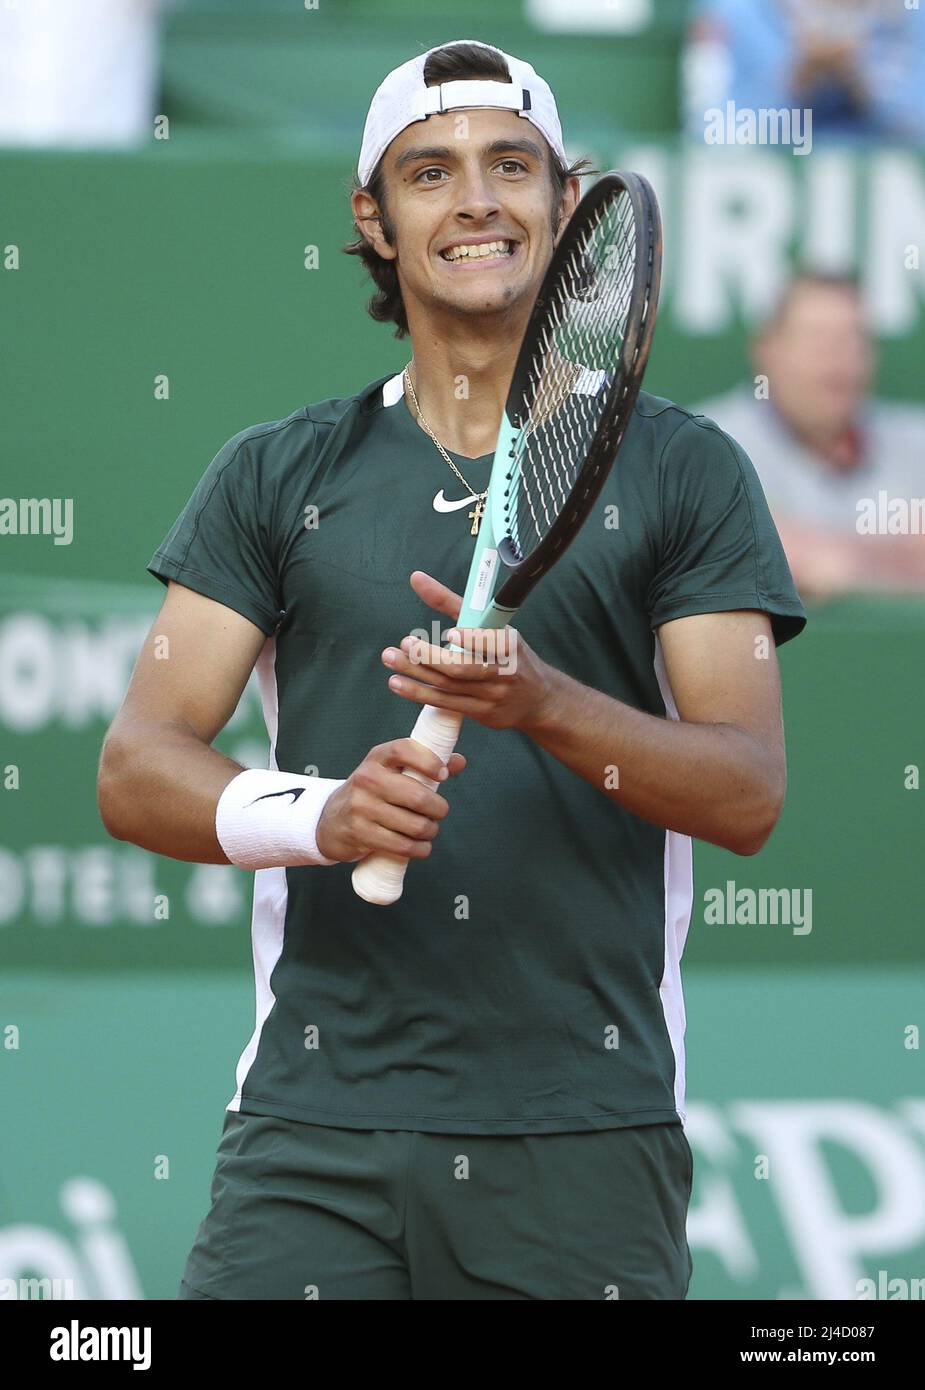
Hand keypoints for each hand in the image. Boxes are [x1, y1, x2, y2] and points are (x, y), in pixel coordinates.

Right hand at [316, 738, 466, 862]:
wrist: (330, 820)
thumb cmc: (371, 794)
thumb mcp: (391, 773)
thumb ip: (424, 766)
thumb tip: (459, 761)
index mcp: (377, 758)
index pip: (403, 749)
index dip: (428, 760)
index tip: (444, 774)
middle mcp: (366, 778)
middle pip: (417, 796)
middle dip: (438, 809)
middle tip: (439, 813)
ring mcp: (361, 806)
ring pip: (414, 825)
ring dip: (430, 832)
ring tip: (428, 831)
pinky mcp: (359, 833)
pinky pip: (402, 845)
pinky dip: (419, 849)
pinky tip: (421, 847)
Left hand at [379, 570, 561, 731]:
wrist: (539, 699)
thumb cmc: (511, 655)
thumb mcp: (492, 627)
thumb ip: (452, 603)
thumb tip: (416, 578)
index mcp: (509, 645)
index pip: (491, 642)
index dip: (472, 639)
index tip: (450, 633)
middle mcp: (502, 671)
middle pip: (464, 667)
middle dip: (431, 656)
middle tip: (405, 644)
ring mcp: (492, 696)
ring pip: (450, 685)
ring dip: (417, 673)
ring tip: (391, 659)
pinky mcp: (481, 713)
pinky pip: (446, 703)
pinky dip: (420, 693)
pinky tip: (399, 683)